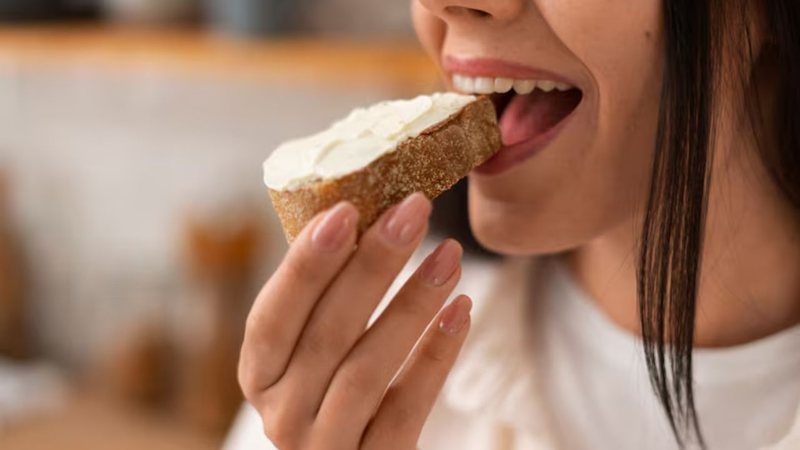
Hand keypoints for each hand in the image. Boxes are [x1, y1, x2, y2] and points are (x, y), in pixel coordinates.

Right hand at [239, 193, 471, 449]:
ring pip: (367, 370)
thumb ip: (324, 297)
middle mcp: (282, 416)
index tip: (345, 209)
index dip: (305, 263)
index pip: (273, 316)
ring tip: (450, 254)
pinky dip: (435, 356)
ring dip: (411, 305)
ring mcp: (327, 446)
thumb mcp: (312, 349)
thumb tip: (365, 211)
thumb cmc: (333, 388)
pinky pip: (408, 408)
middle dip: (372, 266)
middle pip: (327, 335)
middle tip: (413, 211)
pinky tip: (461, 309)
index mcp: (259, 374)